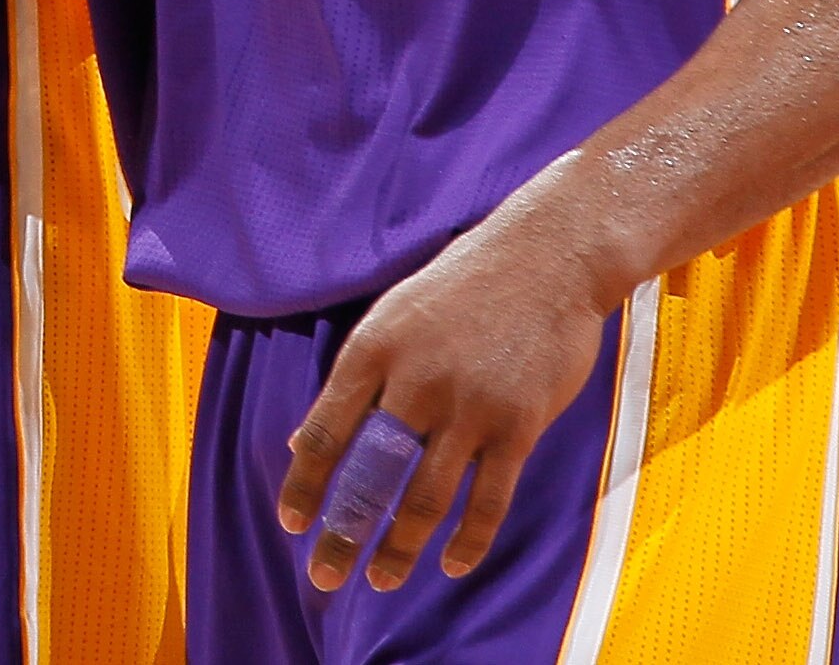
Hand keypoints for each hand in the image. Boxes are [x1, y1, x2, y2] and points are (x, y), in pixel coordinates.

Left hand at [275, 199, 613, 592]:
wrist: (547, 257)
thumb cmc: (461, 284)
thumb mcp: (391, 315)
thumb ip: (355, 379)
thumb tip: (301, 442)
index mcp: (372, 349)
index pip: (323, 431)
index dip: (303, 484)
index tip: (291, 524)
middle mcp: (415, 381)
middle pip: (369, 475)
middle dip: (343, 533)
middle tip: (324, 576)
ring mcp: (469, 407)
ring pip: (426, 499)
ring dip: (400, 548)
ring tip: (380, 580)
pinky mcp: (519, 424)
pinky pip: (489, 499)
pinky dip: (468, 540)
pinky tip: (452, 565)